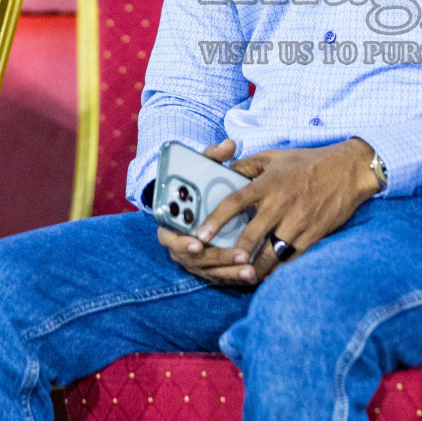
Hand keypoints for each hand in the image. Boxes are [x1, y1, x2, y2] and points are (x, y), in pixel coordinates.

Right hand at [157, 140, 259, 285]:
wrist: (195, 200)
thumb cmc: (198, 182)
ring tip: (250, 268)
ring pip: (208, 270)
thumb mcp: (201, 166)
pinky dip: (233, 276)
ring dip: (229, 270)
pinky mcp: (207, 266)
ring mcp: (192, 258)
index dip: (181, 242)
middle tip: (240, 255)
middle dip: (216, 259)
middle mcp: (178, 243)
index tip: (198, 243)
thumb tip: (229, 144)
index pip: (169, 236)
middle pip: (192, 259)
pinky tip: (252, 274)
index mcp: (169, 221)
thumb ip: (213, 155)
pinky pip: (218, 275)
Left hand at [195, 138, 382, 284]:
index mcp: (268, 184)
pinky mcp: (313, 235)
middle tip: (218, 264)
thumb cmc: (308, 162)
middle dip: (233, 253)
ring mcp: (298, 222)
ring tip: (241, 276)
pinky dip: (277, 270)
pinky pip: (291, 258)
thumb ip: (247, 166)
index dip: (215, 220)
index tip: (200, 236)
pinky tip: (266, 276)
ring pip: (270, 253)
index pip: (235, 202)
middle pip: (251, 235)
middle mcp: (281, 204)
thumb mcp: (274, 157)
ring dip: (254, 267)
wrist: (348, 170)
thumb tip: (224, 173)